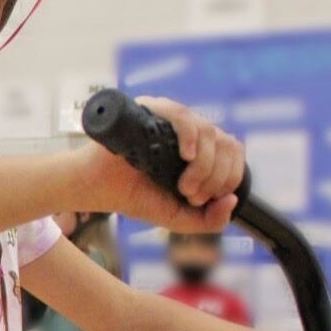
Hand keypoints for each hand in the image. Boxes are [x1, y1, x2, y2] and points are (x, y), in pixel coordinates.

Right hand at [77, 97, 242, 232]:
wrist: (97, 190)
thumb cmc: (133, 197)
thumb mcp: (178, 217)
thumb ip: (210, 220)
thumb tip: (233, 199)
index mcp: (198, 149)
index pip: (233, 152)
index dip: (228, 178)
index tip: (202, 199)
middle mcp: (187, 131)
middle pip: (226, 143)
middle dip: (216, 176)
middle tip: (191, 195)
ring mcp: (169, 118)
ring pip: (209, 132)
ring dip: (204, 166)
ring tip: (183, 186)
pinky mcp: (150, 110)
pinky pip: (182, 114)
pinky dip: (191, 136)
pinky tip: (186, 155)